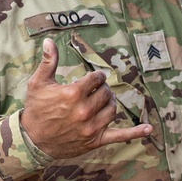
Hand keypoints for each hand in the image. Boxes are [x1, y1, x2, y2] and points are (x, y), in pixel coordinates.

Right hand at [20, 37, 152, 158]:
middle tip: (96, 90)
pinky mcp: (95, 140)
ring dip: (110, 103)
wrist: (32, 140)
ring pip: (112, 109)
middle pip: (106, 93)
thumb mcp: (38, 83)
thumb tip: (49, 40)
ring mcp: (91, 127)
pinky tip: (149, 129)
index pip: (96, 79)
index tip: (92, 78)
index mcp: (73, 94)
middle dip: (102, 89)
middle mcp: (84, 111)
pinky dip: (136, 132)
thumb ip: (48, 61)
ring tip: (103, 101)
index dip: (95, 77)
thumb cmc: (35, 109)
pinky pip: (120, 136)